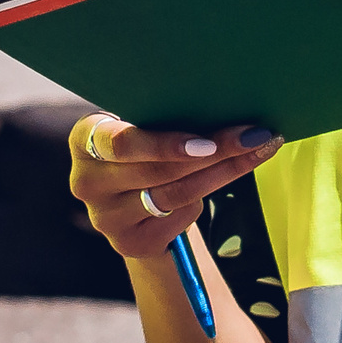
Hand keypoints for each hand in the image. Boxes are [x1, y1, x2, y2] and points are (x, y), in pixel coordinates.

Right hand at [66, 113, 280, 258]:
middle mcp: (87, 182)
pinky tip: (226, 175)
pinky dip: (205, 196)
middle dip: (214, 152)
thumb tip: (222, 99)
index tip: (208, 142)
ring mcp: (106, 218)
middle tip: (254, 137)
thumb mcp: (138, 125)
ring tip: (258, 151)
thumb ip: (159, 116)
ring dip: (224, 172)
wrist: (127, 200)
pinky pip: (179, 215)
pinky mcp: (130, 243)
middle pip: (160, 170)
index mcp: (83, 140)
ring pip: (177, 193)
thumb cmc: (140, 146)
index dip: (166, 145)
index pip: (123, 143)